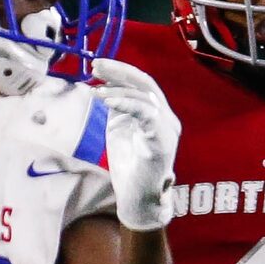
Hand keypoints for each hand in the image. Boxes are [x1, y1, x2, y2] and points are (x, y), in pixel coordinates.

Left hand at [93, 58, 181, 232]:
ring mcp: (168, 129)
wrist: (137, 198)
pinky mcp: (163, 141)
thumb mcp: (118, 129)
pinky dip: (126, 104)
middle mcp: (166, 118)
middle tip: (96, 65)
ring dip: (119, 89)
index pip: (141, 84)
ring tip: (96, 90)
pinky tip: (107, 101)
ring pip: (146, 96)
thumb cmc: (129, 167)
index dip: (120, 71)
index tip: (97, 65)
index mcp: (157, 114)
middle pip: (146, 84)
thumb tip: (104, 86)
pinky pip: (147, 114)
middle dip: (120, 72)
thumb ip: (117, 108)